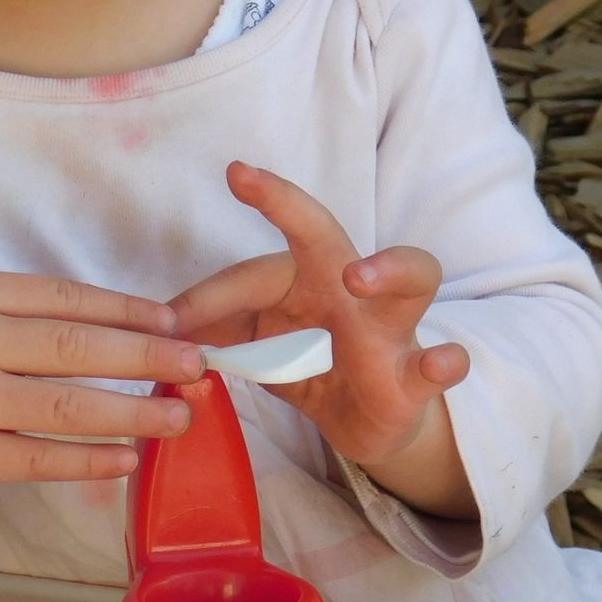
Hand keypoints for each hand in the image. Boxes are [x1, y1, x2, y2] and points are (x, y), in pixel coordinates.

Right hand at [0, 271, 202, 503]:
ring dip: (132, 412)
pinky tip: (128, 458)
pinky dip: (90, 459)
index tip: (178, 324)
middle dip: (146, 358)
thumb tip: (137, 327)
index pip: (67, 298)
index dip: (129, 311)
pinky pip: (38, 458)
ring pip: (64, 407)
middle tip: (198, 365)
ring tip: (180, 416)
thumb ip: (33, 313)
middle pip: (74, 349)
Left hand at [164, 162, 471, 480]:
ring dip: (386, 268)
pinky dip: (445, 360)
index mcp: (302, 279)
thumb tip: (155, 329)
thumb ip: (217, 338)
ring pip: (410, 275)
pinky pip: (440, 362)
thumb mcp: (258, 352)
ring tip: (358, 276)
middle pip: (325, 232)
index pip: (249, 275)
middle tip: (245, 179)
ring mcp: (391, 327)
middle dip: (286, 204)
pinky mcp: (415, 377)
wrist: (369, 422)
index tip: (165, 323)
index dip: (206, 299)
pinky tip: (440, 360)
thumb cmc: (311, 367)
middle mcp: (350, 287)